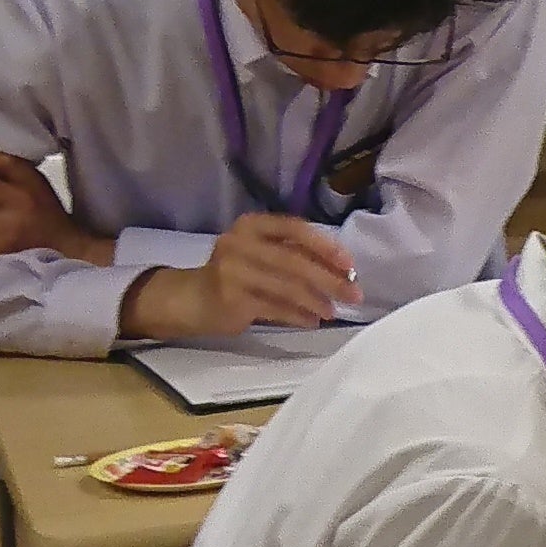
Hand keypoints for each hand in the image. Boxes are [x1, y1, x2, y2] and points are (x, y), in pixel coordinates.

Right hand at [122, 213, 357, 338]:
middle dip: (329, 279)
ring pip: (287, 286)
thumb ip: (294, 255)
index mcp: (251, 225)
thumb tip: (342, 272)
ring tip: (333, 312)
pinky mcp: (232, 299)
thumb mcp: (261, 253)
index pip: (295, 228)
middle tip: (354, 294)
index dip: (325, 246)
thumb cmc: (236, 274)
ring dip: (316, 301)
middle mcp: (240, 243)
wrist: (191, 298)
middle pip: (294, 260)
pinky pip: (275, 308)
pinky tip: (312, 320)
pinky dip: (298, 315)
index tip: (349, 264)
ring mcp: (233, 271)